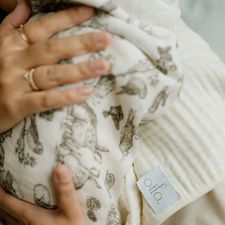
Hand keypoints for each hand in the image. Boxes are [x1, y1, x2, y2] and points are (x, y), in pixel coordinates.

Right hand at [0, 1, 110, 132]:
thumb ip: (10, 26)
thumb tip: (26, 4)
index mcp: (10, 45)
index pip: (42, 27)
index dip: (66, 18)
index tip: (89, 12)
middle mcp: (13, 61)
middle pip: (52, 49)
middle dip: (80, 43)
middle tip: (105, 39)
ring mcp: (14, 84)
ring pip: (52, 74)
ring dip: (80, 69)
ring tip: (104, 65)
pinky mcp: (17, 106)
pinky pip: (45, 100)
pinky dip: (66, 97)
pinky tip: (86, 93)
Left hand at [0, 164, 93, 224]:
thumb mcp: (73, 215)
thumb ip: (66, 191)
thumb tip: (60, 167)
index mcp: (29, 218)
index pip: (4, 200)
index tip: (0, 177)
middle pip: (3, 211)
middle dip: (2, 197)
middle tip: (7, 184)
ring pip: (9, 223)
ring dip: (8, 210)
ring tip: (15, 199)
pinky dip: (16, 222)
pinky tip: (28, 222)